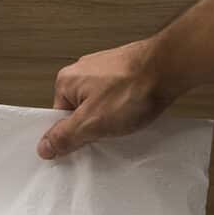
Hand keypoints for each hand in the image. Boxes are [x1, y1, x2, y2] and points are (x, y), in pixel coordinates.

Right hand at [37, 39, 168, 158]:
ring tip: (125, 121)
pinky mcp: (123, 72)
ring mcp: (104, 70)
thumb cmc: (133, 88)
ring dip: (110, 118)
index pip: (58, 118)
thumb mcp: (92, 122)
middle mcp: (82, 71)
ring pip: (99, 106)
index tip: (83, 147)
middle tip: (108, 134)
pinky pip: (116, 98)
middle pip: (78, 112)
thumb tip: (44, 147)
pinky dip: (124, 108)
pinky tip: (134, 113)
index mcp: (66, 81)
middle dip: (93, 127)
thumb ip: (65, 136)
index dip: (71, 136)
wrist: (170, 67)